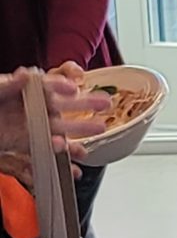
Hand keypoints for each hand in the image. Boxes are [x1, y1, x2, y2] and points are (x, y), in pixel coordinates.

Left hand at [0, 66, 112, 182]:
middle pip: (57, 111)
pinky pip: (38, 157)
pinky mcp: (17, 150)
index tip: (76, 86)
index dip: (61, 86)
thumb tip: (26, 75)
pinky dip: (52, 160)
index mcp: (18, 95)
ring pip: (53, 136)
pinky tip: (66, 161)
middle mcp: (23, 113)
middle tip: (105, 107)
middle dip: (82, 109)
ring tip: (93, 139)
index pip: (44, 88)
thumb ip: (7, 85)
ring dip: (74, 139)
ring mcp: (21, 132)